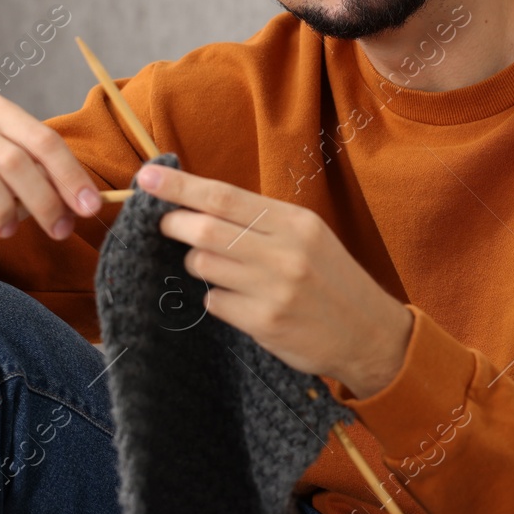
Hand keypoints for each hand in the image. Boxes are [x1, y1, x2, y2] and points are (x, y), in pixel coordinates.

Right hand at [0, 93, 103, 267]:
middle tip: (61, 230)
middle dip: (43, 199)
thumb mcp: (23, 182)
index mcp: (2, 114)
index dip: (70, 174)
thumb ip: (49, 184)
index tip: (91, 206)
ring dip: (2, 208)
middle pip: (14, 158)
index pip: (44, 140)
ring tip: (10, 232)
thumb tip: (86, 204)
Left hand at [135, 162, 413, 397]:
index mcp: (294, 222)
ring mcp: (274, 289)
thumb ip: (260, 220)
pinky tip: (238, 300)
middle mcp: (285, 252)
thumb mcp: (308, 235)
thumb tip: (200, 202)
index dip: (180, 187)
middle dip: (174, 223)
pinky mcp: (264, 323)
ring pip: (203, 265)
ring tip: (215, 266)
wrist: (368, 333)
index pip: (224, 197)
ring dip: (196, 263)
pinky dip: (216, 297)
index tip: (146, 179)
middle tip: (165, 224)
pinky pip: (215, 302)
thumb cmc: (330, 278)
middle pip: (206, 229)